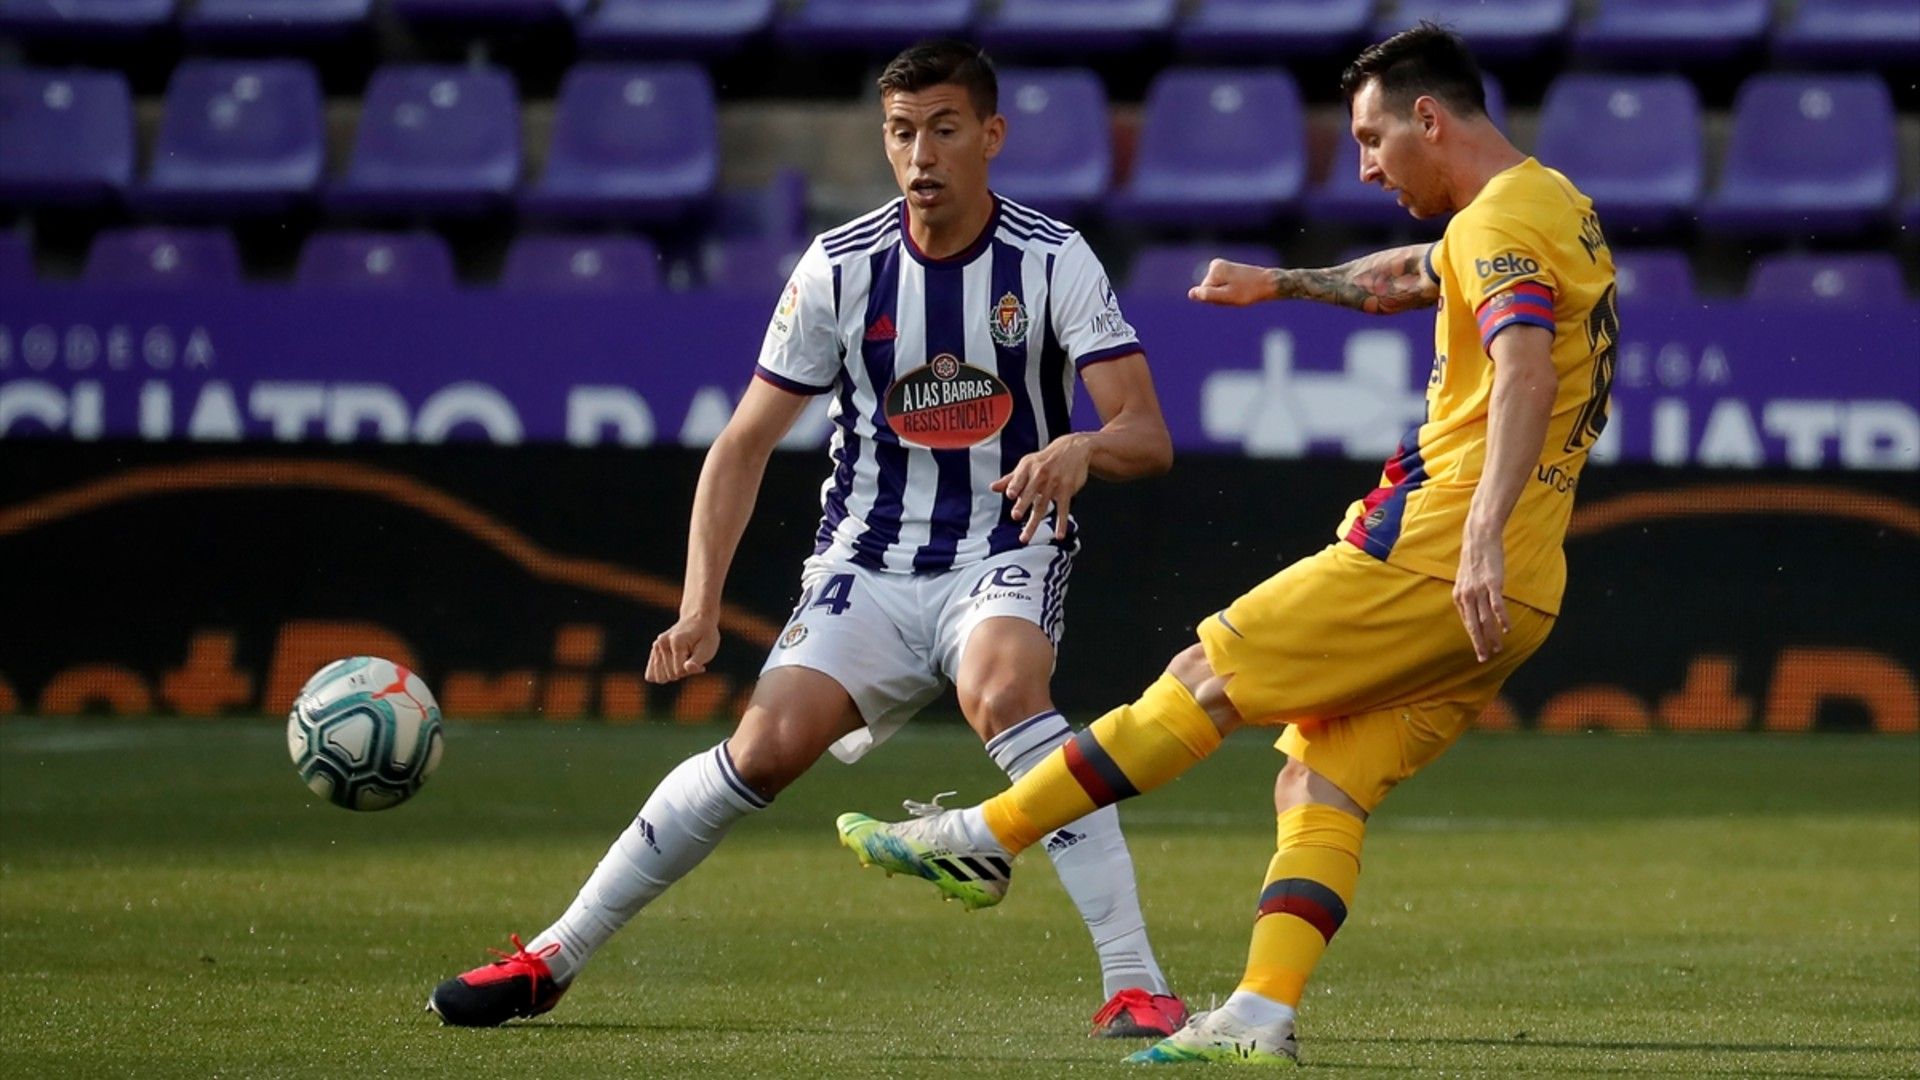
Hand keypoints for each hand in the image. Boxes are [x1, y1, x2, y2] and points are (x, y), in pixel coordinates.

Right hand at [646, 612, 720, 683]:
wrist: (698, 619)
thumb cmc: (705, 636)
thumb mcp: (707, 649)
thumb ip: (697, 661)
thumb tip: (687, 669)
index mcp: (676, 642)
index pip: (679, 672)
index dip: (692, 671)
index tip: (701, 663)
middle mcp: (662, 643)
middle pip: (670, 675)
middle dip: (683, 672)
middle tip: (692, 659)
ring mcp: (656, 646)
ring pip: (660, 677)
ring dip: (674, 673)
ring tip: (684, 660)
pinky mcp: (654, 651)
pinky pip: (651, 675)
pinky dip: (665, 674)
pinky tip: (674, 664)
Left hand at [991, 434, 1093, 544]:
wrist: (1073, 449)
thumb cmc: (1045, 460)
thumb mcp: (1027, 465)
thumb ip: (1010, 479)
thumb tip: (993, 488)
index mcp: (1028, 468)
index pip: (1020, 478)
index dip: (1015, 486)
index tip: (1010, 494)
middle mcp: (1040, 475)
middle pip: (1031, 492)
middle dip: (1023, 504)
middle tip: (1016, 515)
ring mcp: (1054, 483)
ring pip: (1043, 505)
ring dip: (1034, 522)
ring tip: (1026, 536)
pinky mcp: (1067, 490)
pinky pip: (1063, 508)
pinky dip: (1061, 522)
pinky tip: (1059, 534)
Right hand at [1187, 260, 1272, 306]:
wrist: (1269, 283)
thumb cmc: (1249, 291)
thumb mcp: (1227, 296)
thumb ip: (1208, 295)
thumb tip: (1191, 294)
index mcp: (1214, 269)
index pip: (1205, 292)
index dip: (1216, 299)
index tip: (1231, 296)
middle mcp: (1216, 264)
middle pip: (1209, 289)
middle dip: (1220, 297)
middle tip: (1236, 295)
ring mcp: (1222, 267)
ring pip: (1216, 289)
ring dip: (1225, 295)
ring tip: (1239, 292)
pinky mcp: (1228, 270)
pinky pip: (1222, 286)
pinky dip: (1229, 292)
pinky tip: (1240, 290)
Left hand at [1453, 526, 1510, 662]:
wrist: (1479, 539)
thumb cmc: (1475, 561)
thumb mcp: (1465, 580)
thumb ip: (1468, 596)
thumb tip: (1473, 611)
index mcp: (1459, 596)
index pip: (1467, 623)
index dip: (1474, 639)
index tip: (1480, 652)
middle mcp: (1466, 595)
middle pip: (1474, 625)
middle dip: (1480, 644)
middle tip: (1485, 659)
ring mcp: (1479, 590)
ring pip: (1485, 618)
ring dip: (1492, 635)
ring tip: (1498, 648)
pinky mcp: (1492, 583)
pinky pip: (1496, 604)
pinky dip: (1502, 618)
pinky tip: (1506, 629)